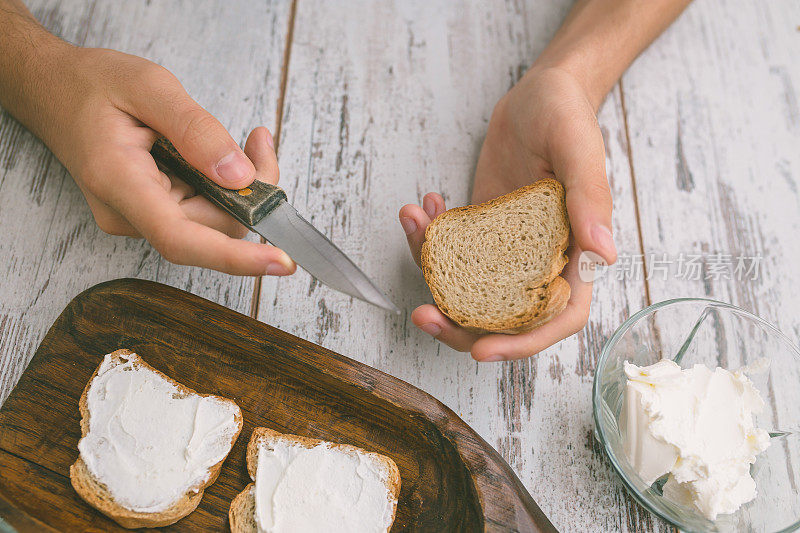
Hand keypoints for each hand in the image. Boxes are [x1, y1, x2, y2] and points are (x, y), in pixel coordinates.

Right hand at [20, 45, 295, 275]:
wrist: (56, 92)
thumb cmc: (93, 86)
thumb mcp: (149, 86)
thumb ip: (195, 130)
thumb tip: (240, 175)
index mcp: (118, 182)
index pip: (180, 239)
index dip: (234, 258)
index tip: (279, 262)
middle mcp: (128, 213)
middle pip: (212, 228)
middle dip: (253, 194)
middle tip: (260, 143)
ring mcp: (140, 217)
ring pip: (215, 221)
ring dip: (244, 188)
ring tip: (248, 141)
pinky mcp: (154, 212)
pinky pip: (206, 211)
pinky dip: (228, 187)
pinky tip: (229, 154)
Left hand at [399, 67, 616, 361]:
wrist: (538, 95)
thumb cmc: (566, 116)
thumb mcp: (579, 149)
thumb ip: (590, 199)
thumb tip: (603, 255)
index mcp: (574, 253)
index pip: (557, 318)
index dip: (524, 344)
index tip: (482, 350)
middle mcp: (540, 261)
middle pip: (502, 318)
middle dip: (458, 325)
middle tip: (421, 314)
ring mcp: (506, 250)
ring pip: (466, 288)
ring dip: (431, 270)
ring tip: (413, 220)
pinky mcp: (480, 232)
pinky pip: (450, 252)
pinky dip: (429, 237)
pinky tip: (426, 204)